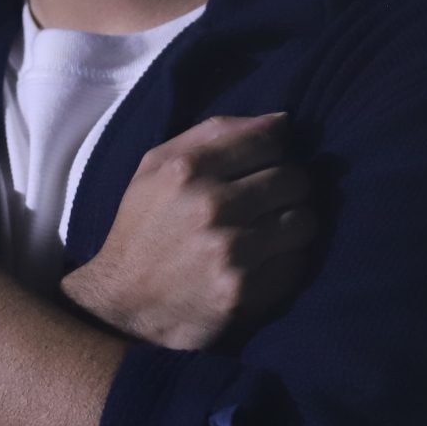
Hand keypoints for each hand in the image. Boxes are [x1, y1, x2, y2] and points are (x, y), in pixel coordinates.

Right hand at [59, 113, 319, 350]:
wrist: (121, 304)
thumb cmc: (143, 228)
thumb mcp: (156, 167)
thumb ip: (213, 134)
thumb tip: (282, 121)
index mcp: (187, 168)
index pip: (270, 140)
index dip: (278, 149)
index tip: (268, 164)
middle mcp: (210, 205)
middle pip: (294, 179)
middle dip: (290, 188)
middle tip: (272, 201)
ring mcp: (229, 250)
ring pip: (305, 221)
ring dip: (295, 225)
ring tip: (271, 232)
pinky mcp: (242, 291)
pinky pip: (296, 263)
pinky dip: (286, 261)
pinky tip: (262, 263)